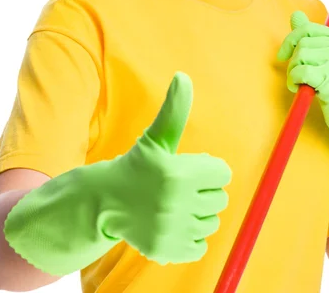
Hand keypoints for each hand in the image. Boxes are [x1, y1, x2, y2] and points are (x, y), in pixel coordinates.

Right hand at [105, 71, 231, 264]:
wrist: (105, 202)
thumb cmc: (137, 164)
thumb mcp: (156, 137)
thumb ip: (175, 110)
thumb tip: (183, 76)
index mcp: (178, 173)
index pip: (223, 173)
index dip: (208, 168)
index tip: (189, 168)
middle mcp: (175, 204)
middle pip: (219, 198)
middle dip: (204, 191)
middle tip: (179, 187)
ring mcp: (171, 230)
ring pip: (211, 223)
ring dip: (199, 214)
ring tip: (176, 205)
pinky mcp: (167, 251)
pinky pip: (200, 246)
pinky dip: (191, 237)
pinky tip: (172, 224)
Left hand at [276, 10, 328, 144]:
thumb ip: (312, 38)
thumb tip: (295, 14)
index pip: (308, 28)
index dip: (290, 40)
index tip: (283, 55)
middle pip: (302, 44)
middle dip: (292, 61)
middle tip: (295, 77)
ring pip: (300, 57)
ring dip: (292, 72)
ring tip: (299, 85)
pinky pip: (301, 73)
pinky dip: (294, 82)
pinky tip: (300, 90)